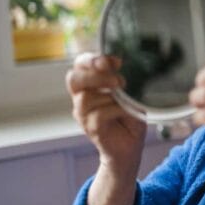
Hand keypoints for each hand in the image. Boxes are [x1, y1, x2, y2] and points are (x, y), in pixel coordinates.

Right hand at [66, 53, 146, 171]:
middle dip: (96, 75)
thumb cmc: (128, 117)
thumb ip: (120, 81)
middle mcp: (82, 99)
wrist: (130, 146)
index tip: (116, 62)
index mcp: (89, 86)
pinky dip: (116, 110)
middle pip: (74, 79)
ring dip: (109, 95)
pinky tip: (126, 112)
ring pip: (86, 98)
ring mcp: (84, 115)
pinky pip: (99, 114)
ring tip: (124, 100)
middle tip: (118, 80)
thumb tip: (118, 67)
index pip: (80, 65)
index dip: (93, 59)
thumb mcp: (128, 93)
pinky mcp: (91, 128)